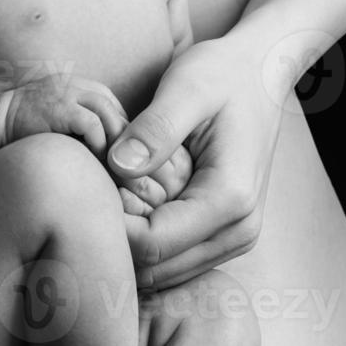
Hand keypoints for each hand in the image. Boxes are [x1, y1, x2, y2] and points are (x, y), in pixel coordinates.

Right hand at [0, 74, 128, 156]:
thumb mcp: (58, 123)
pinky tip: (97, 160)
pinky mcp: (59, 107)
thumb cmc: (22, 131)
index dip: (122, 132)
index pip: (114, 107)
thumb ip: (79, 129)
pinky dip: (99, 142)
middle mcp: (76, 85)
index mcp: (77, 87)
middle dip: (124, 136)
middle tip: (127, 162)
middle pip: (116, 108)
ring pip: (108, 113)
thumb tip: (108, 153)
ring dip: (115, 141)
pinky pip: (91, 124)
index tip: (122, 155)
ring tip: (116, 164)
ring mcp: (67, 93)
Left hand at [107, 35, 286, 289]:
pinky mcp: (225, 236)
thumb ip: (155, 128)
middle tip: (90, 197)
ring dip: (131, 245)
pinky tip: (131, 205)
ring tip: (111, 197)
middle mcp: (240, 230)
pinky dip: (147, 242)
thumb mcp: (187, 86)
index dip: (109, 227)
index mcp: (230, 199)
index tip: (83, 192)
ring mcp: (236, 239)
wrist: (261, 73)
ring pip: (163, 272)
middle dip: (117, 241)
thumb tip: (117, 168)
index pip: (153, 244)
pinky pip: (175, 259)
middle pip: (157, 269)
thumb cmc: (223, 74)